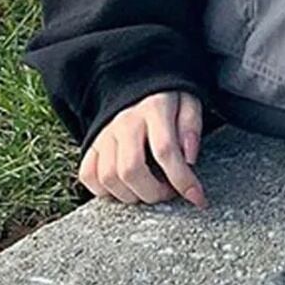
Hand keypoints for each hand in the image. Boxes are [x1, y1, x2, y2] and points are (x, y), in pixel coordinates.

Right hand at [77, 89, 208, 209]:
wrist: (139, 88)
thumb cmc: (168, 102)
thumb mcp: (189, 104)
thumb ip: (191, 128)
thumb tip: (189, 158)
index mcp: (154, 109)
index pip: (165, 150)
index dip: (182, 179)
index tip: (196, 196)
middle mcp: (125, 122)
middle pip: (131, 169)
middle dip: (154, 192)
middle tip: (169, 193)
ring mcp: (105, 134)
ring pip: (109, 177)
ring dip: (132, 195)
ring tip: (150, 191)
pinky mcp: (92, 144)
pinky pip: (88, 175)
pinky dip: (104, 191)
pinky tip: (125, 189)